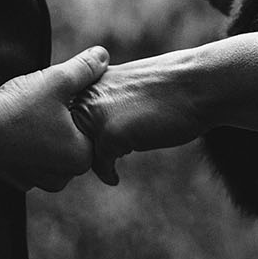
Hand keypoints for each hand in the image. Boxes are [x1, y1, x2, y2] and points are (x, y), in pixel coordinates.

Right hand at [0, 47, 108, 191]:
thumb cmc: (18, 106)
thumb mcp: (57, 80)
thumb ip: (84, 68)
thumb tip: (103, 54)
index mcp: (81, 158)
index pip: (91, 131)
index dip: (77, 109)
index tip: (60, 97)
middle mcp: (62, 177)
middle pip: (70, 143)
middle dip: (60, 125)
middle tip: (42, 104)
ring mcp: (35, 182)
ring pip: (47, 153)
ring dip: (41, 136)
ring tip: (25, 115)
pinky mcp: (12, 181)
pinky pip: (25, 160)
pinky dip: (21, 146)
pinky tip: (11, 128)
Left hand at [71, 50, 210, 185]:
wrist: (196, 84)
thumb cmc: (168, 88)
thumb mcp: (123, 85)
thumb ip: (101, 100)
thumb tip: (85, 128)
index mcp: (86, 80)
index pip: (61, 115)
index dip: (69, 136)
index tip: (77, 151)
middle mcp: (85, 95)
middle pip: (63, 135)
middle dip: (75, 153)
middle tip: (84, 169)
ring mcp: (95, 115)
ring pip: (78, 151)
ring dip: (88, 164)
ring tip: (102, 170)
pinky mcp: (110, 135)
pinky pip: (98, 164)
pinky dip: (107, 174)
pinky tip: (114, 178)